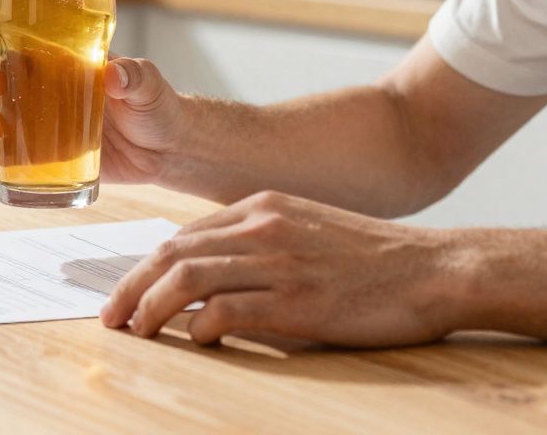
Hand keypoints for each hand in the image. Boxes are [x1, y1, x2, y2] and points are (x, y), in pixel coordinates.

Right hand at [0, 7, 185, 184]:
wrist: (166, 151)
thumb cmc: (157, 106)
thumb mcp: (149, 85)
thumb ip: (135, 76)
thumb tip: (114, 75)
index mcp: (62, 58)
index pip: (18, 34)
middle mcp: (42, 85)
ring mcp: (38, 120)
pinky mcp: (41, 153)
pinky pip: (4, 153)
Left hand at [100, 191, 459, 347]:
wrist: (435, 268)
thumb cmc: (372, 258)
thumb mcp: (306, 228)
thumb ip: (258, 241)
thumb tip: (210, 274)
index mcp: (261, 206)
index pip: (182, 235)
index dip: (145, 267)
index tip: (126, 292)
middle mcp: (262, 227)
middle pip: (171, 253)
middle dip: (131, 286)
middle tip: (110, 317)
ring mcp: (278, 261)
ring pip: (188, 278)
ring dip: (151, 308)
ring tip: (135, 332)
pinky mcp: (297, 299)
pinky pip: (226, 310)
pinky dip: (199, 326)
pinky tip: (196, 341)